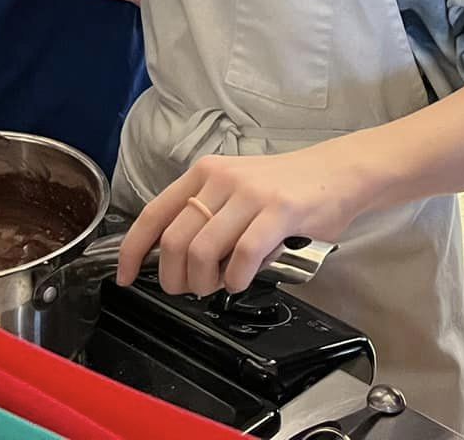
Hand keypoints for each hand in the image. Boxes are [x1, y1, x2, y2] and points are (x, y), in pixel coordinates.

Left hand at [117, 146, 375, 296]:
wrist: (338, 172)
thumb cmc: (286, 188)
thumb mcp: (236, 191)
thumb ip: (207, 218)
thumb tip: (176, 262)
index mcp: (203, 173)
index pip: (154, 213)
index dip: (133, 250)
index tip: (125, 277)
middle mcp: (221, 179)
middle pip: (175, 241)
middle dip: (175, 279)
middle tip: (190, 290)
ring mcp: (250, 194)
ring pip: (203, 251)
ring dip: (205, 283)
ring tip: (220, 285)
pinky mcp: (279, 210)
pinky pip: (243, 256)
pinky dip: (237, 280)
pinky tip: (243, 281)